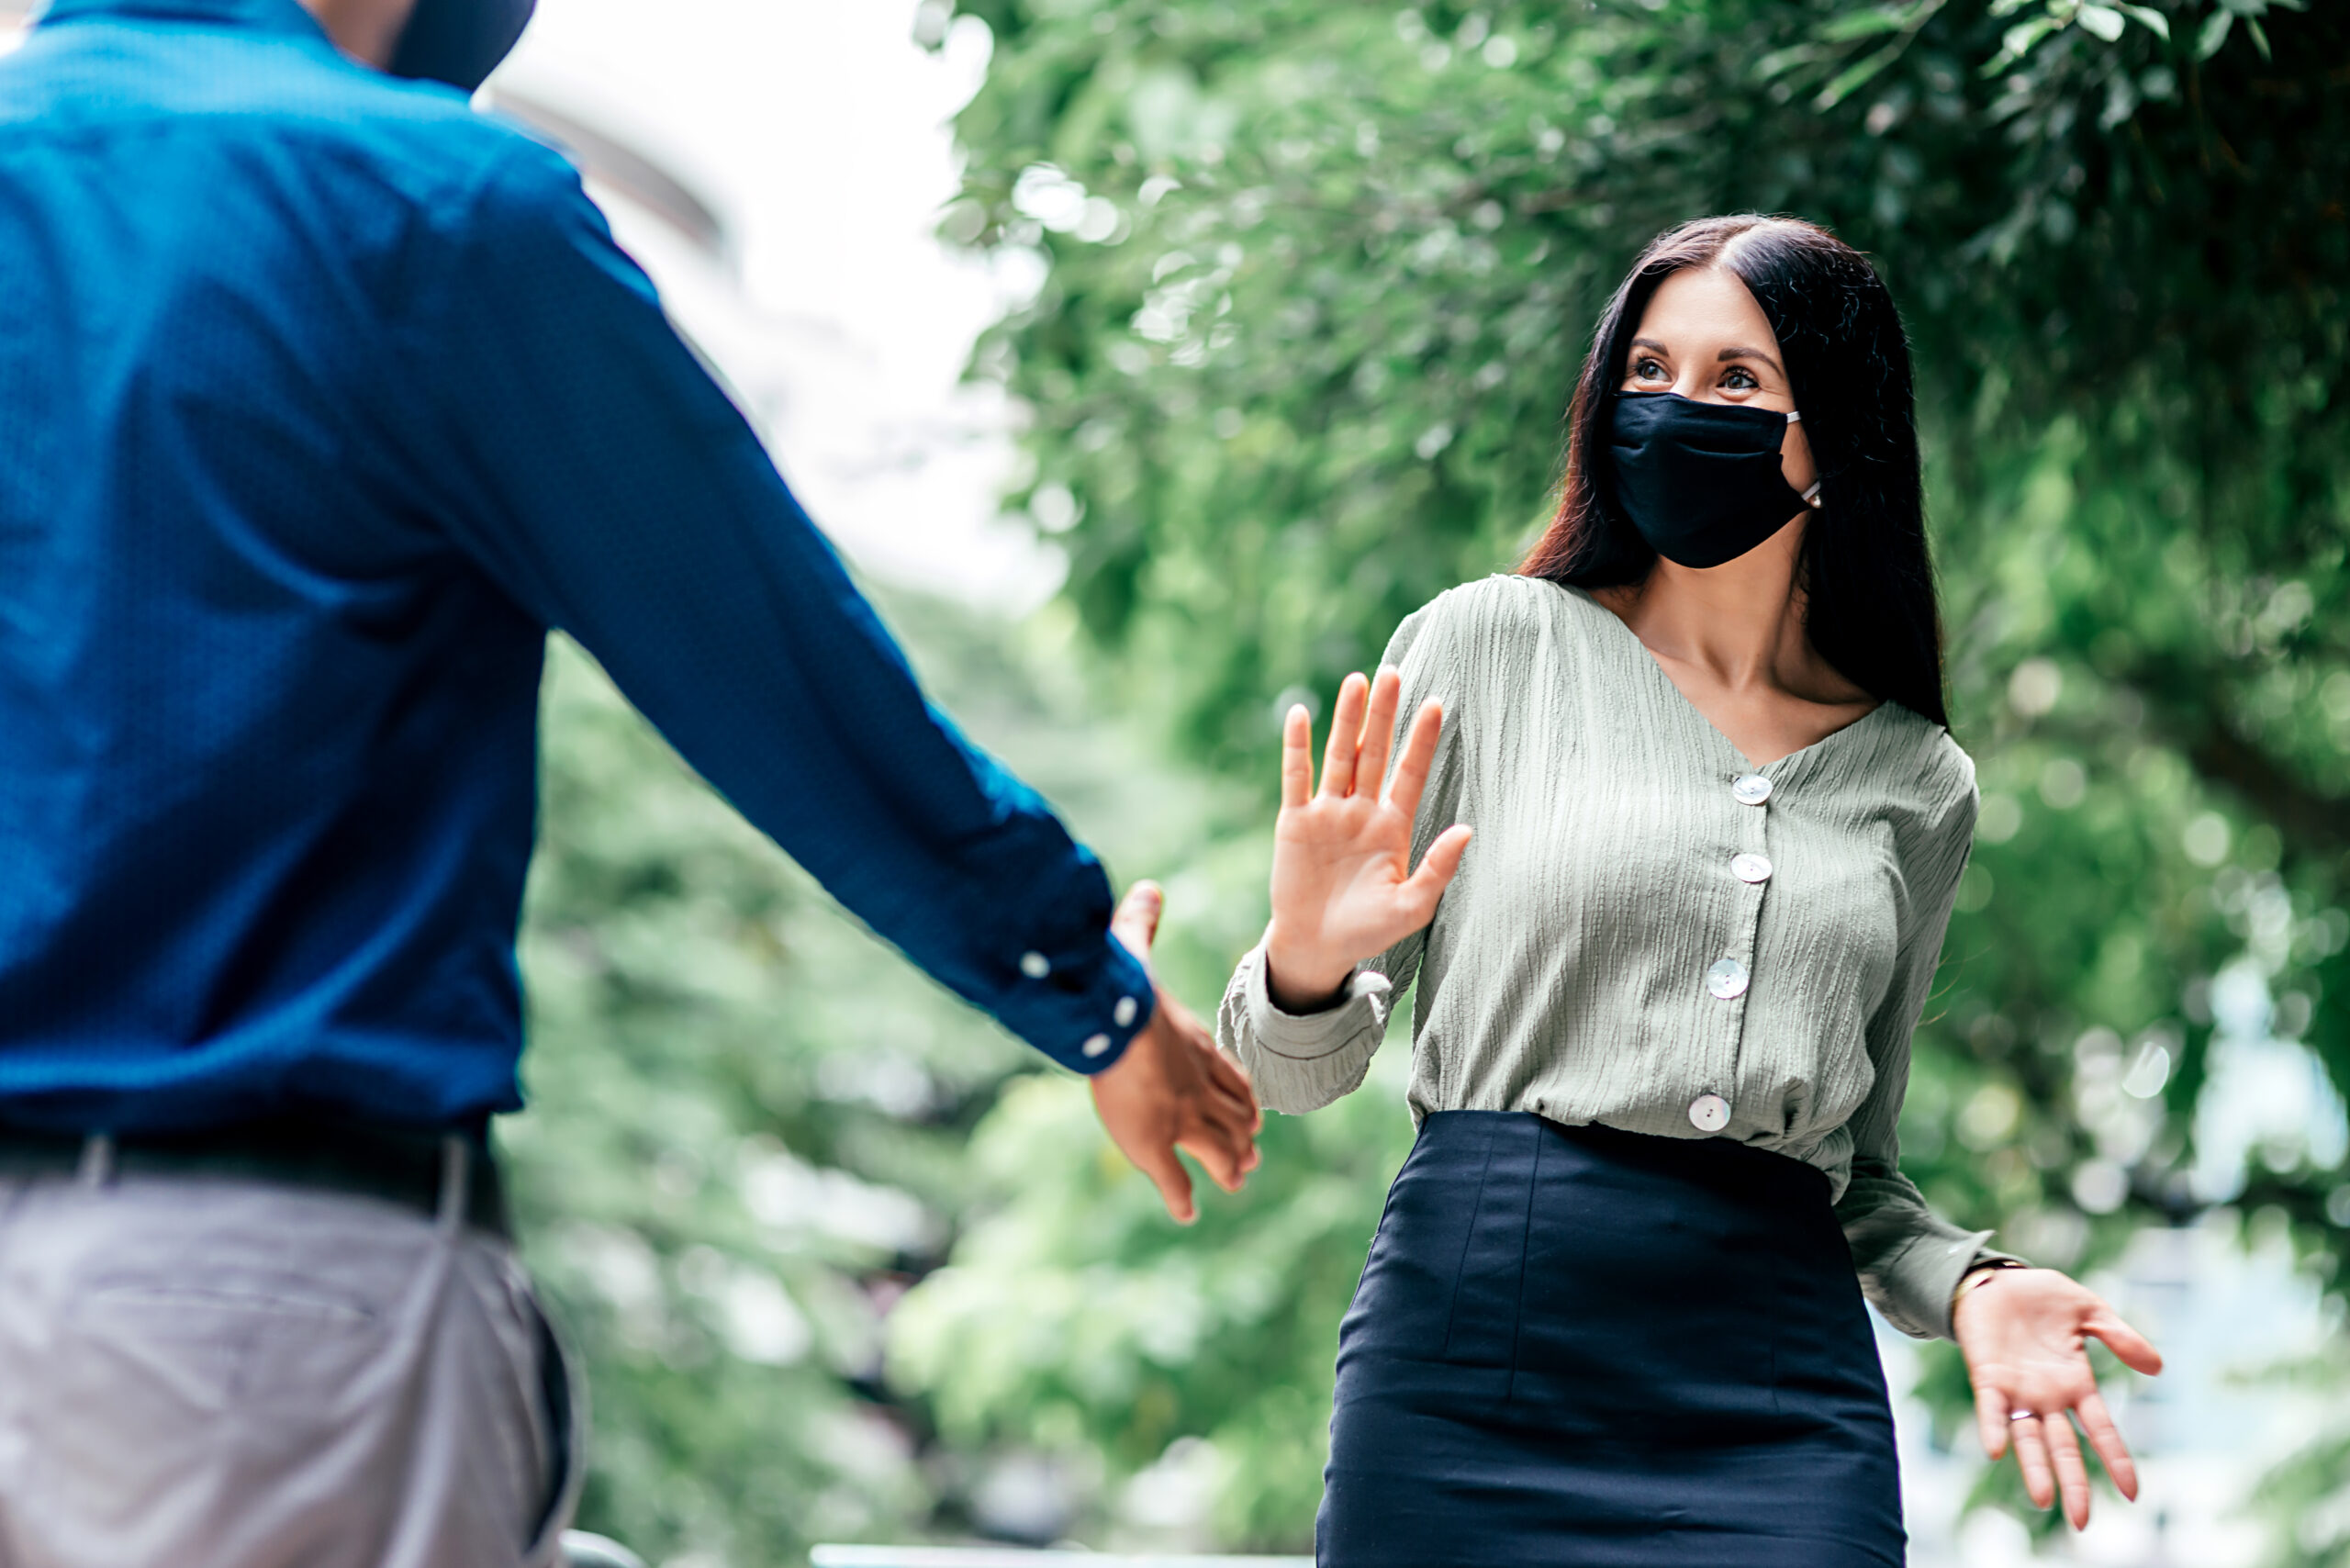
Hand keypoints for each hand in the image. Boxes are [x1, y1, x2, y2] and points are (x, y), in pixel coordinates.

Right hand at [1088, 881, 1262, 1222]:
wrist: (1119, 1020)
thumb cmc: (1123, 986)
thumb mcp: (1132, 950)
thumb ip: (1141, 924)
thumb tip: (1147, 887)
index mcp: (1195, 1047)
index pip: (1228, 1076)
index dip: (1241, 1095)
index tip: (1252, 1111)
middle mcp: (1198, 1086)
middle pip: (1232, 1116)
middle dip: (1243, 1138)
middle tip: (1251, 1158)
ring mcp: (1182, 1118)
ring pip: (1218, 1150)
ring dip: (1227, 1166)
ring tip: (1234, 1182)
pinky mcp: (1157, 1144)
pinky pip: (1175, 1181)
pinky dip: (1183, 1198)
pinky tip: (1188, 1212)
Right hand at [1264, 667, 1471, 1010]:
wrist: (1318, 947)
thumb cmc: (1369, 930)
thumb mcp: (1412, 906)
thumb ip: (1438, 868)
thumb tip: (1468, 829)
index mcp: (1392, 827)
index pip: (1411, 774)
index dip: (1423, 741)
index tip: (1438, 704)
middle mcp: (1361, 811)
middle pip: (1375, 752)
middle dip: (1385, 714)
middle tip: (1393, 673)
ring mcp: (1327, 813)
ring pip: (1339, 756)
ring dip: (1347, 720)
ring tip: (1357, 680)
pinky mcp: (1294, 821)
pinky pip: (1296, 777)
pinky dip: (1296, 746)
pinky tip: (1299, 713)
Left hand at [1954, 1266, 2163, 1528]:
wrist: (1995, 1278)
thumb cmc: (2042, 1297)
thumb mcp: (2089, 1311)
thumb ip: (2120, 1337)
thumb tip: (2158, 1367)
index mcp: (2075, 1384)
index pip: (2101, 1429)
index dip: (2115, 1459)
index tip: (2132, 1494)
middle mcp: (2046, 1396)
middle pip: (2064, 1447)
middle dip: (2074, 1482)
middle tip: (2082, 1522)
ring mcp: (2016, 1390)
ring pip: (2028, 1438)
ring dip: (2035, 1468)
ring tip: (2044, 1500)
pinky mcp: (1988, 1376)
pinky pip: (1990, 1409)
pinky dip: (1993, 1428)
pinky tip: (1996, 1450)